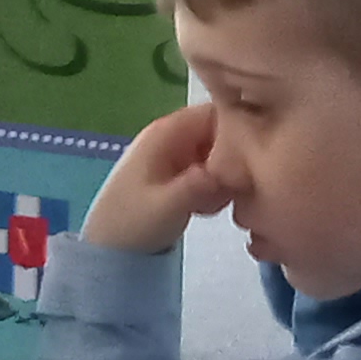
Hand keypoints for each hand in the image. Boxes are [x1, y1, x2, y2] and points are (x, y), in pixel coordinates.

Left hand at [84, 105, 230, 256]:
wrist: (110, 249)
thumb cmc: (133, 222)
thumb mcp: (167, 204)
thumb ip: (199, 184)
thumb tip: (229, 169)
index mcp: (166, 132)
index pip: (215, 111)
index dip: (237, 129)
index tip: (250, 158)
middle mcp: (173, 137)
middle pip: (220, 133)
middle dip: (232, 160)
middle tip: (230, 189)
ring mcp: (177, 156)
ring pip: (219, 155)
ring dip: (224, 178)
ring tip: (211, 204)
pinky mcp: (181, 176)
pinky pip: (211, 172)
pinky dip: (215, 189)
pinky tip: (204, 210)